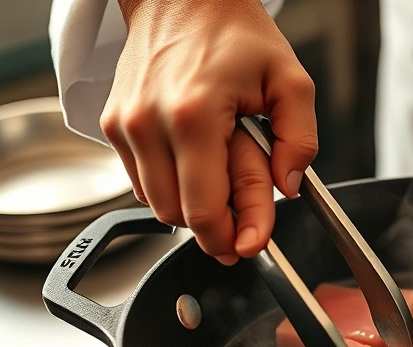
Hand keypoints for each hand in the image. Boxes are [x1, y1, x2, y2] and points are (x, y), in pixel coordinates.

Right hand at [102, 0, 317, 263]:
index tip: (250, 246)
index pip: (204, 208)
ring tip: (223, 173)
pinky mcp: (111, 125)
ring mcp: (124, 125)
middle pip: (178, 216)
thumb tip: (289, 189)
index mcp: (194, 115)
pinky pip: (141, 182)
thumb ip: (301, 140)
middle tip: (245, 220)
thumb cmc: (235, 33)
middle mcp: (149, 123)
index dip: (229, 237)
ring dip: (192, 206)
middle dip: (215, 227)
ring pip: (156, 204)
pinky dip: (171, 186)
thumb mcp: (291, 80)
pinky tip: (196, 162)